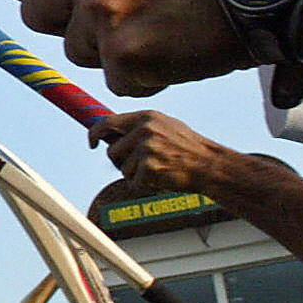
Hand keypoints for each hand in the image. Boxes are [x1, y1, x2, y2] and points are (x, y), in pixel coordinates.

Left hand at [0, 0, 256, 95]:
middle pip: (32, 11)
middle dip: (65, 20)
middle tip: (116, 12)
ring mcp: (102, 7)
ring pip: (73, 47)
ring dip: (106, 47)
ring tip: (153, 23)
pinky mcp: (124, 51)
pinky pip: (112, 75)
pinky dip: (139, 72)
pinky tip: (171, 47)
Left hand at [87, 111, 234, 195]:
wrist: (210, 165)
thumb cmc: (189, 148)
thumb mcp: (165, 126)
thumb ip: (139, 126)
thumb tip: (111, 130)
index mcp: (146, 117)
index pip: (107, 122)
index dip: (94, 134)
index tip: (91, 143)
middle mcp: (144, 130)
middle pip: (112, 151)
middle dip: (121, 162)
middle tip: (142, 165)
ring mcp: (146, 148)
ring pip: (122, 169)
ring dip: (136, 175)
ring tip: (158, 169)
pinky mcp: (149, 167)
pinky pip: (133, 182)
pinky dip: (145, 185)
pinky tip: (162, 178)